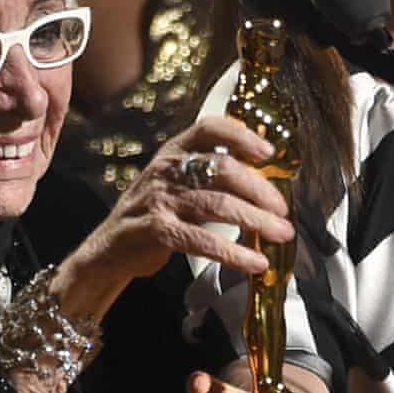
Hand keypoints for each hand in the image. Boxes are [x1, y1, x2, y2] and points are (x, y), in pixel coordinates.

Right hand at [54, 116, 296, 321]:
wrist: (109, 249)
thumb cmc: (152, 216)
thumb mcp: (177, 186)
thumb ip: (212, 179)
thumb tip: (267, 184)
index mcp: (173, 153)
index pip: (208, 129)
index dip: (241, 136)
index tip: (269, 154)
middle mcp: (165, 170)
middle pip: (222, 170)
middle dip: (260, 190)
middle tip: (283, 211)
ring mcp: (158, 199)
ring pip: (217, 205)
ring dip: (256, 221)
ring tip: (281, 235)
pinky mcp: (156, 229)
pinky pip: (202, 240)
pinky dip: (233, 253)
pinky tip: (254, 263)